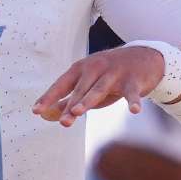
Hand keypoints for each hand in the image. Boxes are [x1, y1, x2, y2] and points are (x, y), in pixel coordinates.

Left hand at [32, 46, 165, 126]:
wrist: (144, 58)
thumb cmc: (111, 76)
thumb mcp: (89, 86)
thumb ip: (70, 99)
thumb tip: (49, 114)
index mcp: (82, 69)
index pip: (62, 84)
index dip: (49, 97)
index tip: (36, 110)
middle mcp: (96, 68)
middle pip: (80, 88)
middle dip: (70, 104)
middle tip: (62, 121)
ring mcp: (115, 73)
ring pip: (100, 88)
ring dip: (88, 100)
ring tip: (77, 111)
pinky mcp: (133, 80)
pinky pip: (131, 92)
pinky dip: (133, 101)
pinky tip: (133, 110)